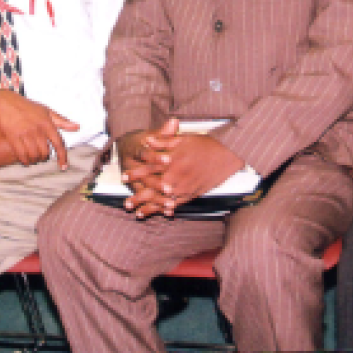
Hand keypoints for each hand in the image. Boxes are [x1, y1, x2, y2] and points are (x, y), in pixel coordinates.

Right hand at [0, 89, 78, 169]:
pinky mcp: (13, 137)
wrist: (6, 102)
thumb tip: (77, 127)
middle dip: (44, 158)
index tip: (63, 166)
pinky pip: (21, 155)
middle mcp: (37, 129)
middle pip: (45, 152)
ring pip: (34, 155)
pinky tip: (25, 160)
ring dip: (35, 160)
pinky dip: (25, 160)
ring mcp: (25, 133)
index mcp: (47, 123)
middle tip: (42, 157)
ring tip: (34, 158)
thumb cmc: (28, 106)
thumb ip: (62, 120)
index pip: (59, 143)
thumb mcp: (46, 110)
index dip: (62, 157)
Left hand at [120, 119, 243, 218]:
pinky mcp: (195, 193)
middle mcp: (177, 176)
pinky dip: (169, 209)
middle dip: (139, 197)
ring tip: (138, 214)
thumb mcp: (182, 138)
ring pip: (165, 200)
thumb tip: (147, 141)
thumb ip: (164, 140)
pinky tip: (162, 214)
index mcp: (173, 161)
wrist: (227, 154)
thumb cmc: (205, 143)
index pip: (149, 169)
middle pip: (154, 189)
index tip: (124, 178)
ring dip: (151, 208)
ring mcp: (186, 187)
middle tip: (126, 204)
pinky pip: (180, 204)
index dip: (136, 174)